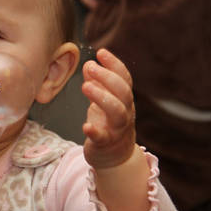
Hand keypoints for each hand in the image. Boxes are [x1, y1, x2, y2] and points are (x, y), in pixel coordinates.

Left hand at [81, 48, 135, 168]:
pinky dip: (95, 131)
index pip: (124, 79)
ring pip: (118, 112)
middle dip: (107, 77)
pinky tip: (86, 125)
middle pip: (123, 92)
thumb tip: (89, 64)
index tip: (100, 52)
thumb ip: (97, 83)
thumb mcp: (103, 101)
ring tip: (85, 86)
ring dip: (102, 97)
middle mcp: (125, 112)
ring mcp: (117, 129)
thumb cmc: (107, 124)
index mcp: (125, 100)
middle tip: (89, 66)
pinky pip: (103, 138)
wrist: (114, 157)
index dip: (114, 64)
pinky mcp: (106, 144)